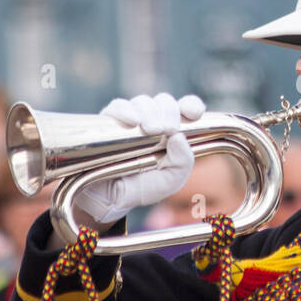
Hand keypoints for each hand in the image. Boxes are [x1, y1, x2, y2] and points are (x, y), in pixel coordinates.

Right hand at [72, 93, 205, 224]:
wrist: (108, 199)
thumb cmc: (141, 188)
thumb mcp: (170, 181)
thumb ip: (183, 163)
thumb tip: (179, 137)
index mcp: (172, 132)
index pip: (186, 108)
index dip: (191, 105)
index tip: (193, 113)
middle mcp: (153, 121)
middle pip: (165, 102)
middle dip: (169, 112)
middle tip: (167, 129)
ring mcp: (131, 119)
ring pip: (144, 102)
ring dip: (150, 112)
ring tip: (149, 130)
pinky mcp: (109, 120)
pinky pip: (118, 106)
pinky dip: (127, 111)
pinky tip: (132, 122)